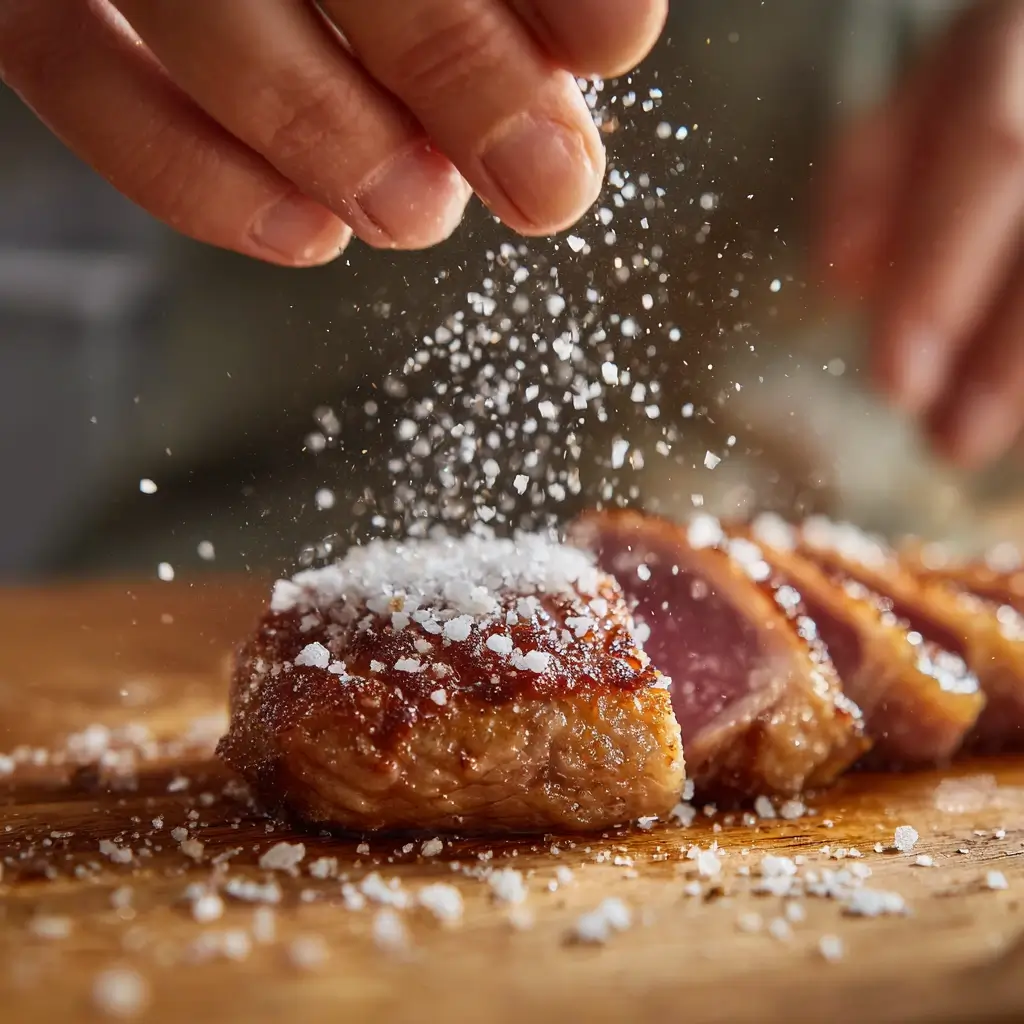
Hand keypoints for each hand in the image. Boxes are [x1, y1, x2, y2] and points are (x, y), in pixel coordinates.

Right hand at [0, 0, 664, 265]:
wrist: (179, 53)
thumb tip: (591, 43)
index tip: (612, 46)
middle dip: (456, 67)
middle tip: (546, 185)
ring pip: (196, 7)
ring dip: (326, 134)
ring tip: (424, 214)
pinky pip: (74, 76)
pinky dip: (193, 176)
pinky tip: (310, 233)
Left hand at [817, 0, 1023, 468]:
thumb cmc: (996, 77)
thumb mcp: (927, 92)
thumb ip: (876, 168)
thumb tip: (837, 276)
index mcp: (1023, 45)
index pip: (991, 156)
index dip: (944, 276)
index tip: (897, 379)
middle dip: (1005, 359)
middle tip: (945, 441)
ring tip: (967, 442)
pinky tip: (1007, 419)